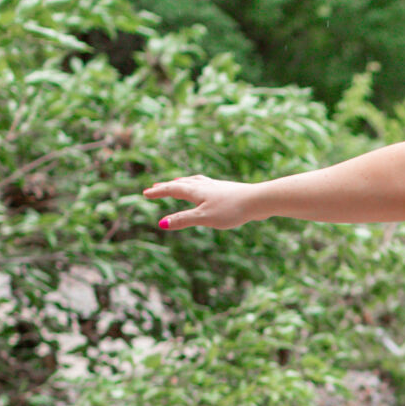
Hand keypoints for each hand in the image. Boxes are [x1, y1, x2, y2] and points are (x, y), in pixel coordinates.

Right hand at [143, 175, 257, 231]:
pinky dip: (199, 186)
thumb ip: (183, 220)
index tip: (146, 193)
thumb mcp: (204, 218)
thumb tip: (162, 224)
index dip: (159, 192)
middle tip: (156, 186)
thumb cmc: (231, 209)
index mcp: (196, 191)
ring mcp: (217, 187)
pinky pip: (208, 186)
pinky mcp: (228, 191)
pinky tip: (207, 190)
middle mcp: (205, 186)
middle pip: (182, 183)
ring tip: (178, 182)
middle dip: (168, 186)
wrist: (258, 200)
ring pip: (196, 182)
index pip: (172, 189)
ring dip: (183, 183)